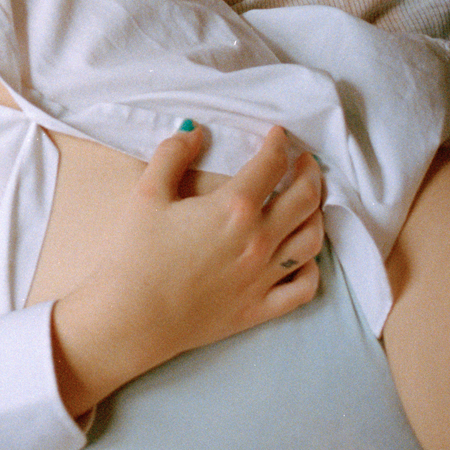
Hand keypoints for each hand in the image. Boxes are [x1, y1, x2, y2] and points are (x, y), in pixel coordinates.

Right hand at [50, 125, 324, 413]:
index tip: (278, 135)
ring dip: (317, 214)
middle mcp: (259, 240)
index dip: (279, 143)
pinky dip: (310, 268)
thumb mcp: (147, 193)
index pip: (272, 165)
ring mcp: (264, 277)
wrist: (132, 318)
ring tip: (309, 202)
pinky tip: (302, 256)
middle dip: (309, 172)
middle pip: (304, 198)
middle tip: (304, 161)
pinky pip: (303, 287)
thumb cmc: (136, 255)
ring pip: (311, 240)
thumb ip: (172, 154)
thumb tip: (195, 131)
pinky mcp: (260, 309)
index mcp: (234, 208)